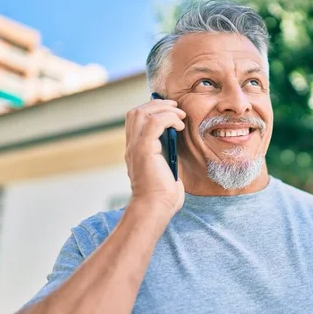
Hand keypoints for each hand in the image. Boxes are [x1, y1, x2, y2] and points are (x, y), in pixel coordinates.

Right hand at [124, 98, 185, 212]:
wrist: (156, 209)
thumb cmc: (163, 196)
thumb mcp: (166, 169)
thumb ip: (166, 155)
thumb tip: (175, 142)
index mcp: (135, 150)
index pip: (136, 120)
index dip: (152, 109)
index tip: (171, 111)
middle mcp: (131, 146)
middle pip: (136, 112)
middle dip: (158, 104)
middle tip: (176, 107)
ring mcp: (135, 147)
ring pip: (143, 113)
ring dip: (164, 109)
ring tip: (180, 115)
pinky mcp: (143, 150)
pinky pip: (154, 122)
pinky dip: (168, 119)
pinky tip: (180, 126)